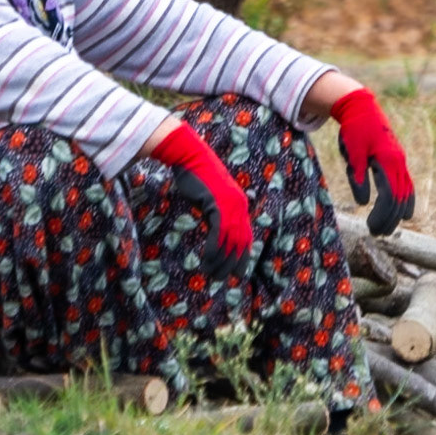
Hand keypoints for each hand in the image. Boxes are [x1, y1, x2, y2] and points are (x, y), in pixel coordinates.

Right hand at [150, 123, 251, 273]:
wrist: (189, 155)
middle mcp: (239, 207)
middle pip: (241, 243)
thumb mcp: (210, 198)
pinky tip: (207, 260)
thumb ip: (216, 214)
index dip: (242, 257)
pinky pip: (219, 234)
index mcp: (240, 205)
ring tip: (211, 273)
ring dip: (221, 261)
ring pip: (230, 242)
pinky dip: (214, 249)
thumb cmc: (195, 176)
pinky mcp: (218, 204)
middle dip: (233, 264)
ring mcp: (230, 205)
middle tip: (222, 279)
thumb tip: (215, 231)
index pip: (246, 237)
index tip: (237, 273)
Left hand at [331, 88, 414, 235]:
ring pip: (407, 193)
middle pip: (401, 199)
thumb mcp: (352, 153)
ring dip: (399, 213)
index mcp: (388, 161)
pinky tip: (404, 213)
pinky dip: (407, 201)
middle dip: (391, 219)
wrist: (362, 107)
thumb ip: (358, 177)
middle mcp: (399, 163)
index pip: (390, 197)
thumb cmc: (355, 130)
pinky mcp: (398, 160)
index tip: (370, 227)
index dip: (382, 215)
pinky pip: (407, 185)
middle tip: (377, 234)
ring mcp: (400, 161)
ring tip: (388, 229)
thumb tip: (363, 203)